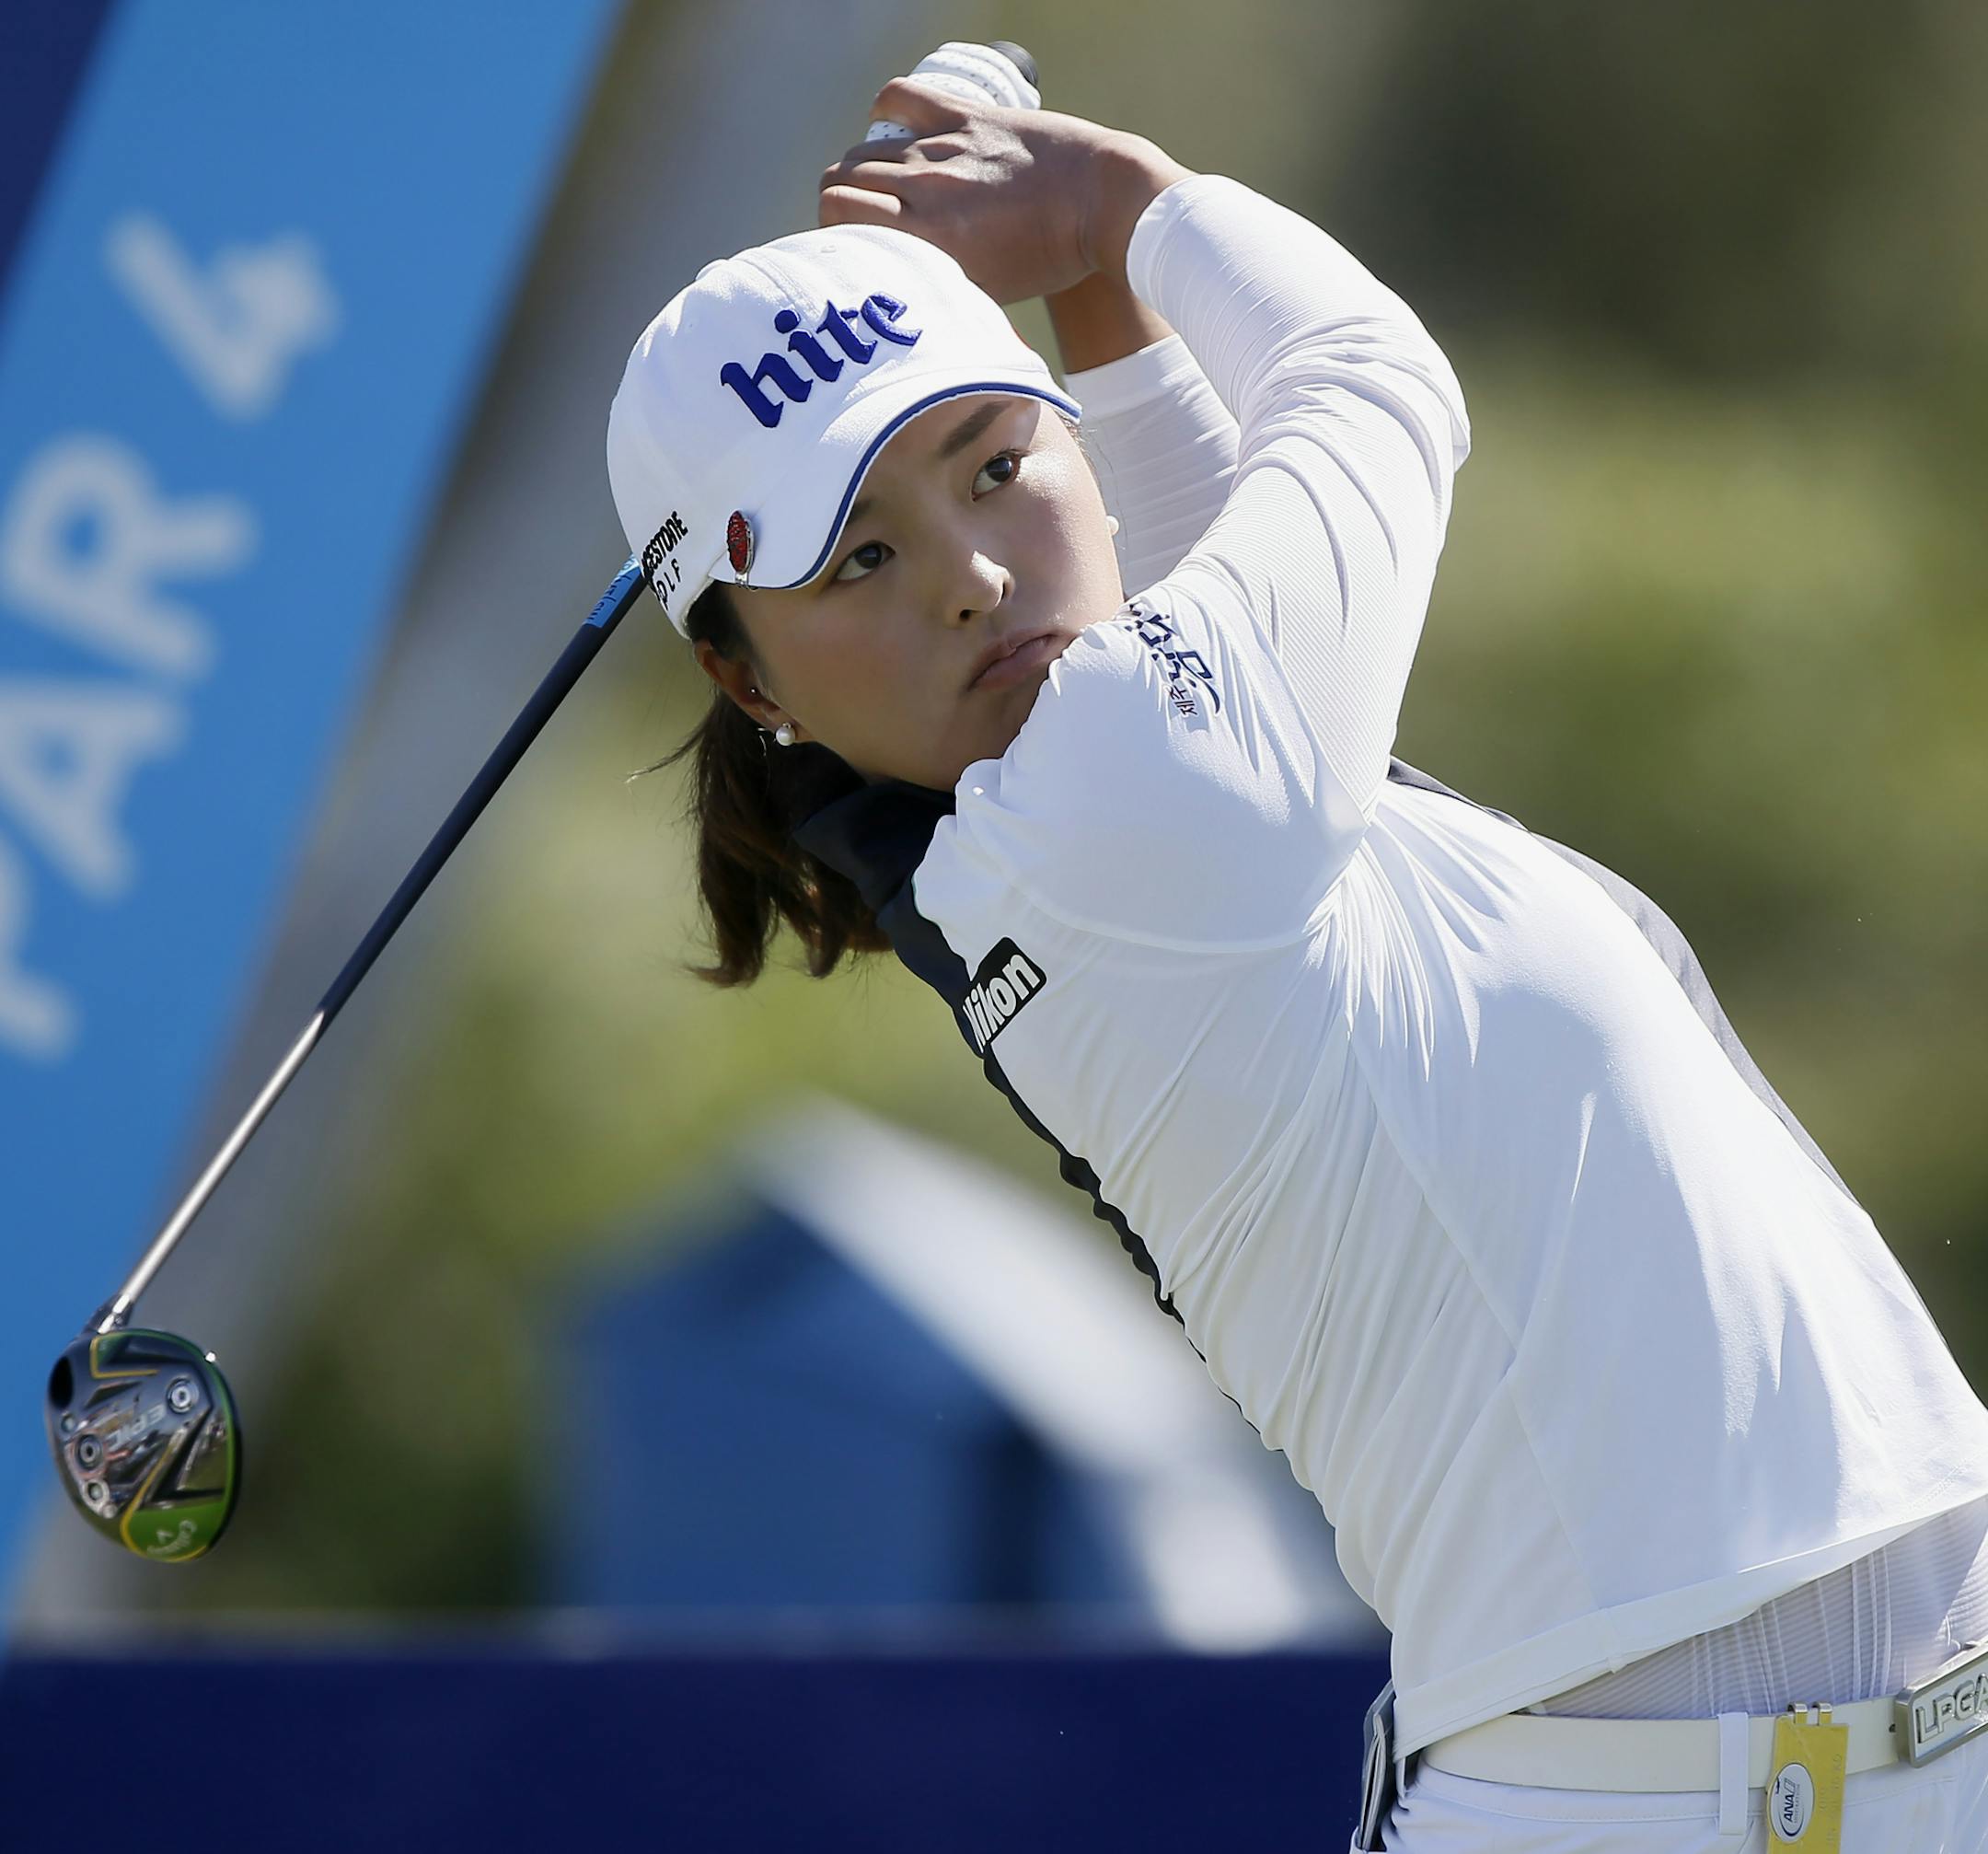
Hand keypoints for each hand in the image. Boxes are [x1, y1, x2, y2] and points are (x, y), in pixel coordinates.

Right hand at [819, 78, 1189, 305]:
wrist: (1102, 204)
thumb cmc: (1048, 261)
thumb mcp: (983, 291)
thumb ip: (930, 281)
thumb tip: (886, 285)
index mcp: (928, 236)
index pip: (836, 212)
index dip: (831, 229)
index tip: (848, 245)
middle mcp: (928, 186)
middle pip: (841, 179)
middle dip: (840, 203)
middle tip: (863, 222)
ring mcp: (945, 144)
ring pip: (866, 147)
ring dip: (863, 169)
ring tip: (884, 190)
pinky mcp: (967, 114)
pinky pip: (901, 97)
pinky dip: (885, 112)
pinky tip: (894, 132)